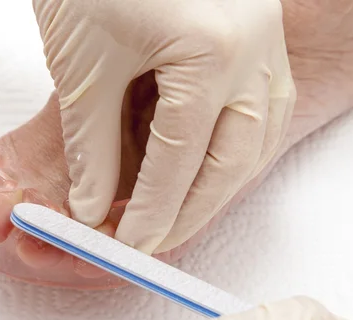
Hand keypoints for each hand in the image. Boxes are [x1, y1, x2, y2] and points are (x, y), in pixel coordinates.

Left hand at [32, 0, 295, 253]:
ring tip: (178, 218)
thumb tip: (94, 204)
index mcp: (212, 53)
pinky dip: (233, 154)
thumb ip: (91, 144)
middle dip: (191, 211)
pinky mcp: (262, 43)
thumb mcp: (84, 60)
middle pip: (231, 162)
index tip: (126, 244)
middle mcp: (255, 53)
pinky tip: (210, 173)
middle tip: (153, 243)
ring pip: (255, 144)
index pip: (180, 160)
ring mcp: (267, 46)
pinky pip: (261, 115)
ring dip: (217, 189)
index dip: (151, 210)